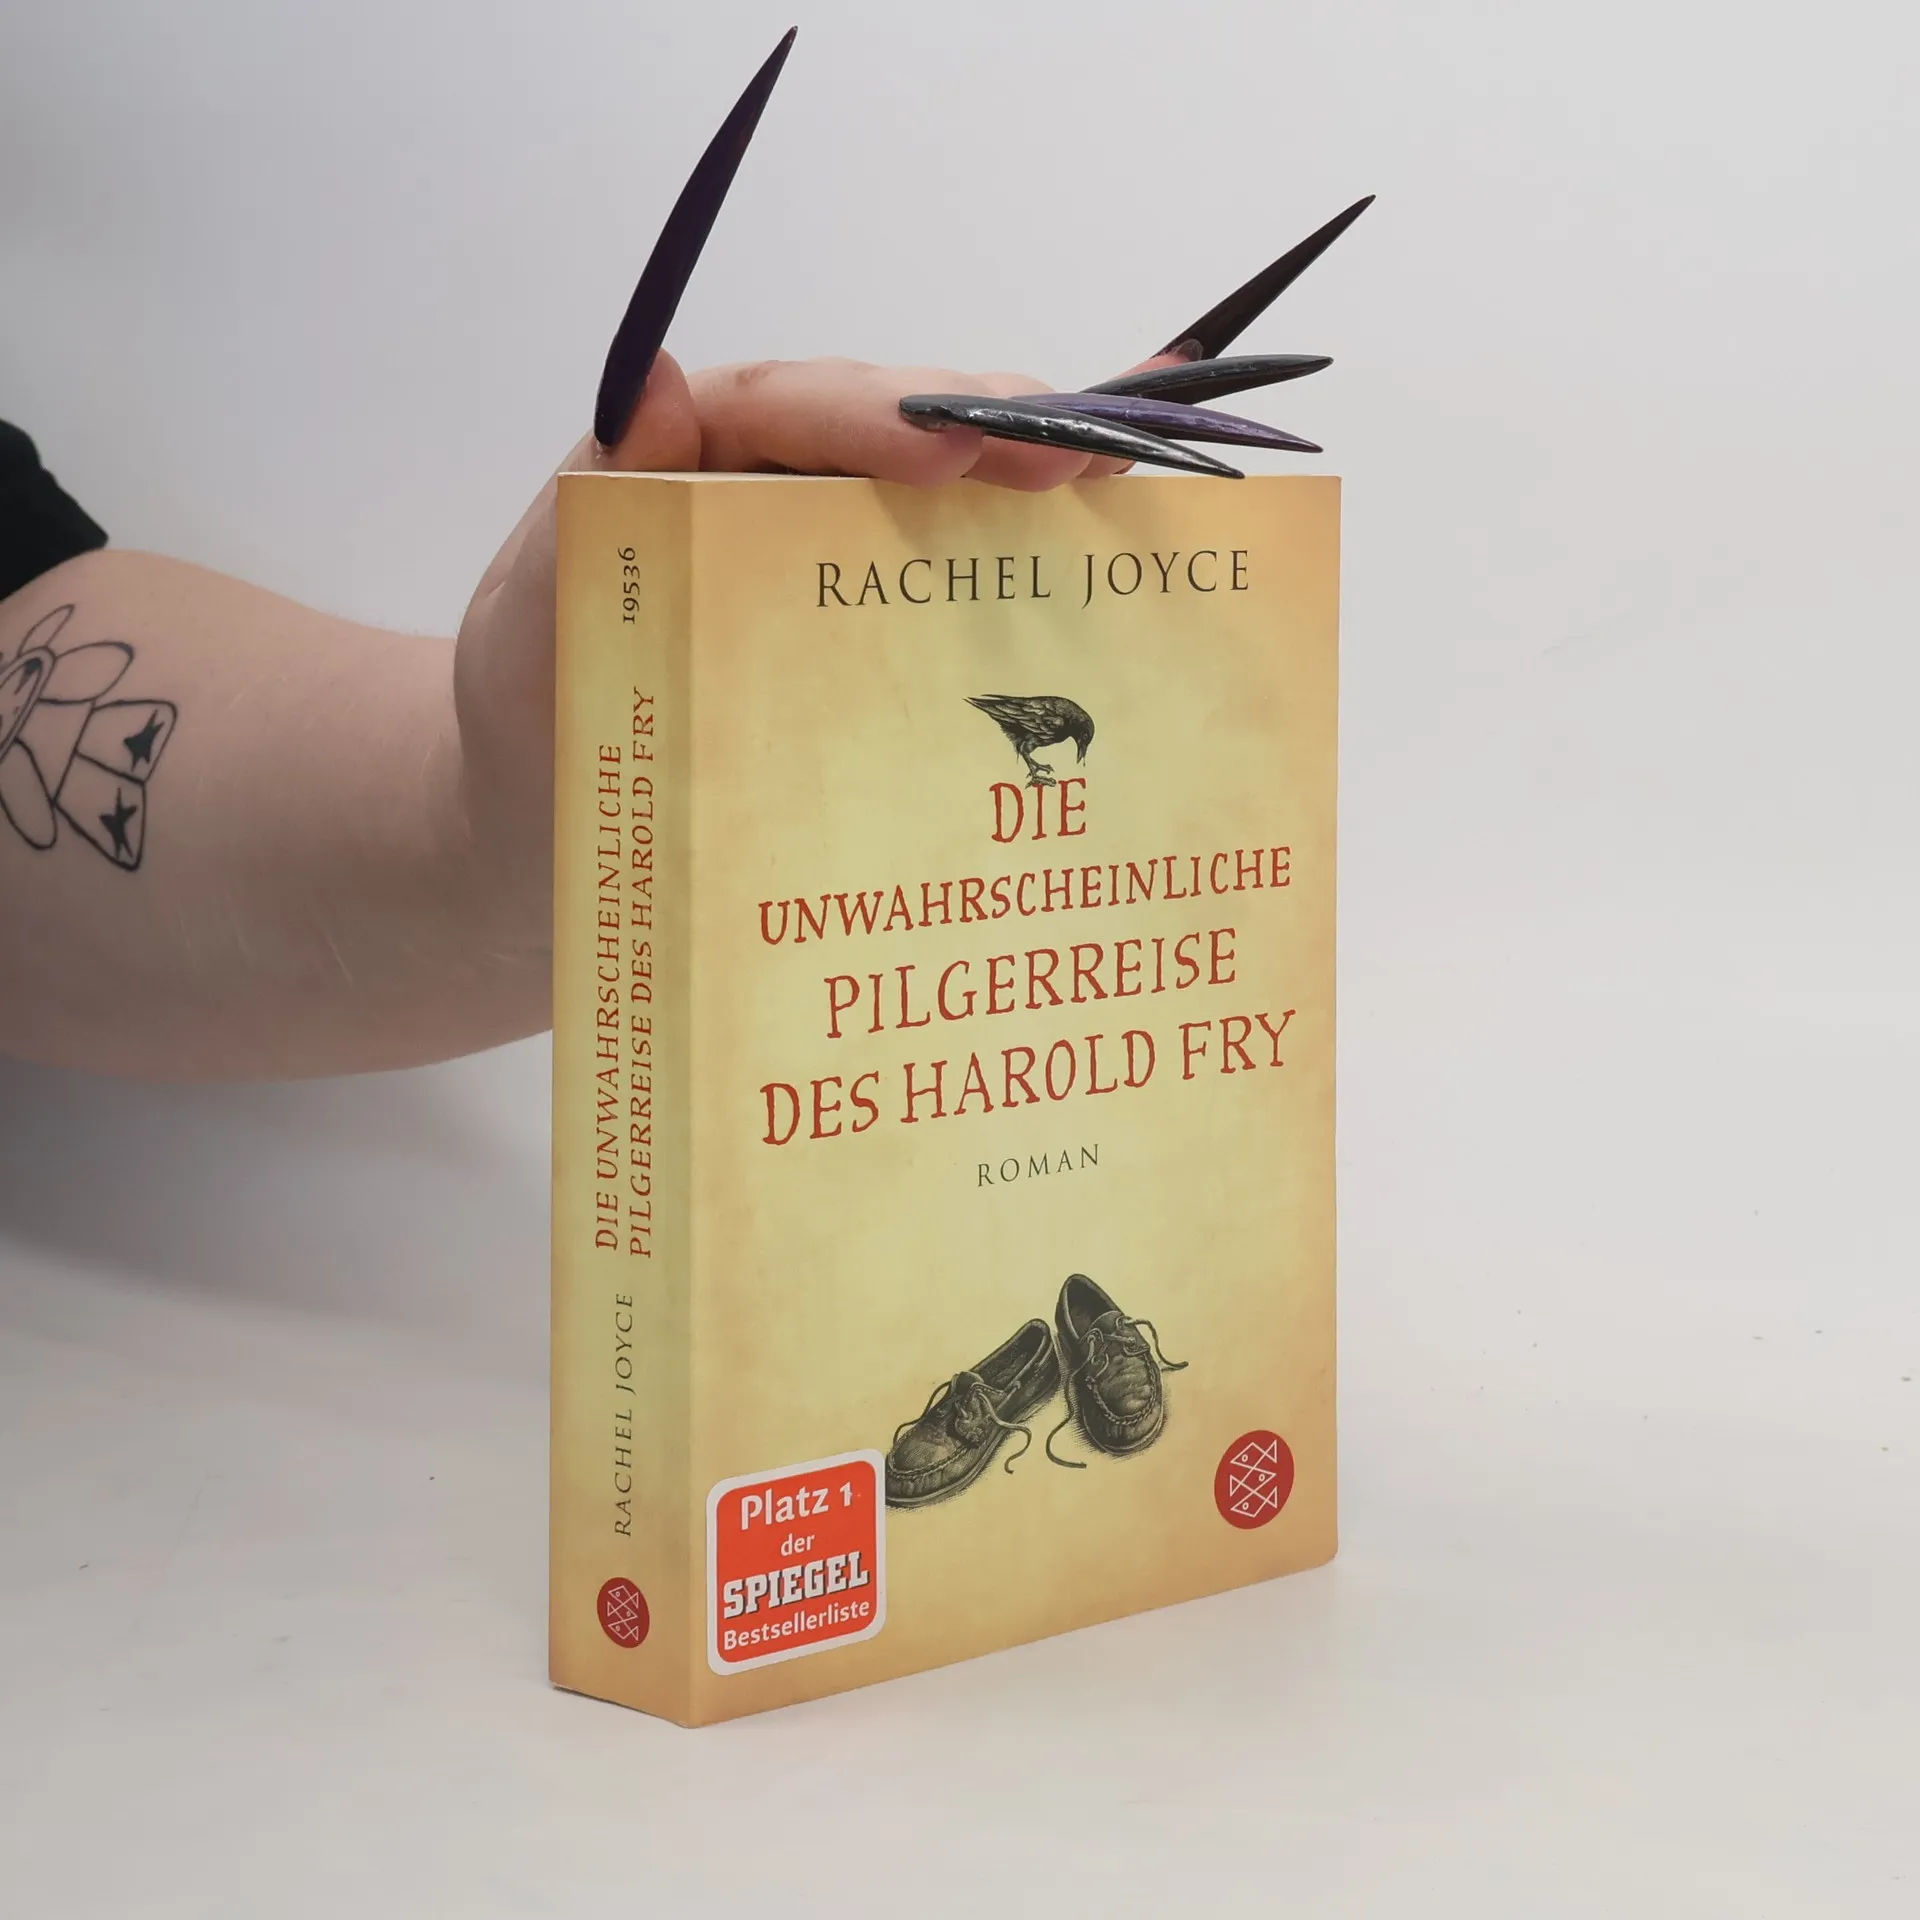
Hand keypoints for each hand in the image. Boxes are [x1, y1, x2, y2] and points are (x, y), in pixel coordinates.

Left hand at [450, 352, 1152, 916]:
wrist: (545, 840)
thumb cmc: (531, 714)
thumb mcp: (539, 603)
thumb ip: (597, 503)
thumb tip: (669, 383)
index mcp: (702, 462)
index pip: (800, 408)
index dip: (888, 414)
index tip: (958, 444)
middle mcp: (790, 503)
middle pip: (907, 442)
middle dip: (1000, 437)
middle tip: (1086, 455)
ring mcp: (845, 582)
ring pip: (953, 516)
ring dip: (1044, 499)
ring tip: (1132, 483)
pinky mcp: (878, 662)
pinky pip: (961, 609)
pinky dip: (1041, 585)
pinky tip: (1126, 560)